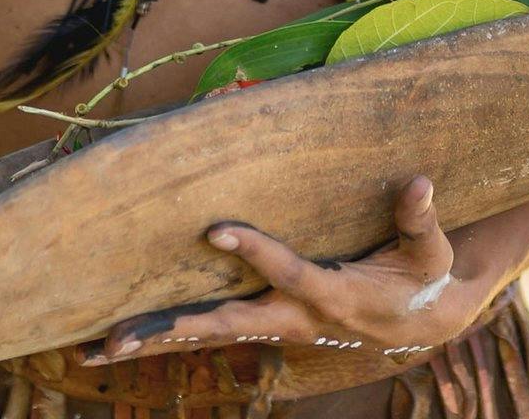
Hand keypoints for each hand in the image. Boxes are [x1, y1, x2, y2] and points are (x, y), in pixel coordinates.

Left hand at [101, 176, 489, 364]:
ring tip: (97, 347)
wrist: (420, 321)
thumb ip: (419, 220)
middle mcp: (296, 320)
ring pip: (209, 336)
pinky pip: (212, 333)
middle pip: (226, 327)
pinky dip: (169, 336)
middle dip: (173, 331)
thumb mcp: (431, 250)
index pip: (288, 273)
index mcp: (334, 298)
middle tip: (118, 338)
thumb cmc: (423, 275)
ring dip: (154, 341)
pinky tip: (125, 340)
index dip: (255, 252)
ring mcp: (278, 326)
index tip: (217, 229)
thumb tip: (420, 182)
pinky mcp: (268, 323)